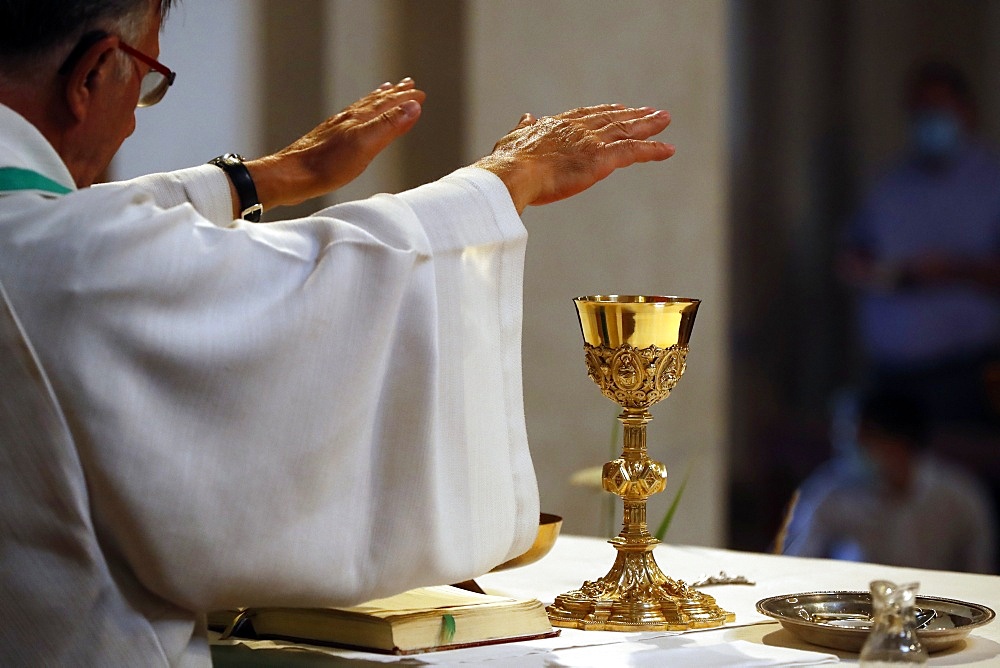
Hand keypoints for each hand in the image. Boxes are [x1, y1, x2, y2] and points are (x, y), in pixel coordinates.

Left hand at [245, 78, 425, 211]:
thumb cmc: (326, 165)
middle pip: (375, 102)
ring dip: (377, 100)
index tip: (419, 93)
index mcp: (359, 119)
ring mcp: (336, 128)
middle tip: (406, 84)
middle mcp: (348, 119)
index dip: (405, 99)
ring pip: (362, 108)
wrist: (291, 176)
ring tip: (385, 92)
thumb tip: (413, 107)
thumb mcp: (365, 145)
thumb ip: (389, 125)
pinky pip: (351, 119)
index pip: (388, 104)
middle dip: (393, 94)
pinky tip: (356, 117)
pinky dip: (360, 113)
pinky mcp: (327, 140)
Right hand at [474, 104, 674, 212]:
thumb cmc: (507, 163)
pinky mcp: (601, 159)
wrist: (512, 173)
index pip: (586, 115)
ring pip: (627, 130)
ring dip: (648, 125)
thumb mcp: (512, 139)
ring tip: (665, 119)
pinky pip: (634, 151)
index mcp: (556, 125)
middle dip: (633, 115)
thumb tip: (527, 116)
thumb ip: (523, 128)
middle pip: (612, 118)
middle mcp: (578, 129)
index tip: (618, 109)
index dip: (604, 112)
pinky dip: (653, 149)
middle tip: (651, 111)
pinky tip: (668, 149)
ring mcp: (591, 142)